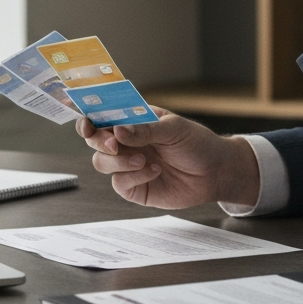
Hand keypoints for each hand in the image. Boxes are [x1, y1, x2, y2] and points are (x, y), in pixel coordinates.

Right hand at [76, 108, 259, 207]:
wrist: (215, 172)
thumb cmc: (196, 143)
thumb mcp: (173, 128)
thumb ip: (144, 129)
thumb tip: (118, 130)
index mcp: (133, 121)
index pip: (103, 116)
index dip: (89, 117)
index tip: (87, 121)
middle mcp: (127, 142)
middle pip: (95, 140)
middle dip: (98, 141)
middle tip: (114, 144)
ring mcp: (129, 164)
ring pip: (102, 162)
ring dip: (118, 161)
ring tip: (143, 159)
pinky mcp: (135, 187)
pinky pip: (119, 183)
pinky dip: (133, 176)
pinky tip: (154, 171)